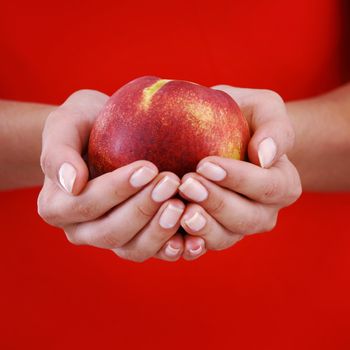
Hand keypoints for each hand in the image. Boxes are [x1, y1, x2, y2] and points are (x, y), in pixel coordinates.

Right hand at [38, 90, 185, 261]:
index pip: (85, 204)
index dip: (117, 190)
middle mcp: (82, 230)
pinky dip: (174, 248)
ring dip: (160, 231)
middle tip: (171, 183)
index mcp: (58, 207)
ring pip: (133, 249)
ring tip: (182, 206)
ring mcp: (111, 238)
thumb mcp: (65, 125)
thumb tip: (72, 184)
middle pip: (111, 232)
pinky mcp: (136, 239)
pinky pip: (154, 252)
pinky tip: (195, 237)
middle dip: (143, 209)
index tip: (148, 168)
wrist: (101, 135)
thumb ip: (58, 153)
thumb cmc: (84, 125)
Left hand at [164, 87, 301, 259]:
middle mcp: (263, 211)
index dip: (238, 179)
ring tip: (180, 210)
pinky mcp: (212, 234)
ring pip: (225, 238)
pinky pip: (202, 247)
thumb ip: (275, 127)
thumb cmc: (242, 118)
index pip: (267, 187)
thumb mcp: (262, 108)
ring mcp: (237, 226)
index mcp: (282, 184)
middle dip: (216, 203)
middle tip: (187, 184)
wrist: (221, 133)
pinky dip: (188, 245)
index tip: (206, 164)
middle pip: (246, 218)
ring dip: (202, 227)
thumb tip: (267, 156)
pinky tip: (172, 237)